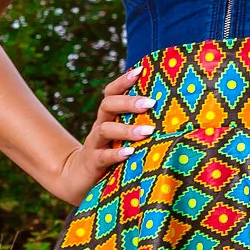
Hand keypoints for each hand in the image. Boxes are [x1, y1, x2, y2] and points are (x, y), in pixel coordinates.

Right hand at [54, 67, 153, 204]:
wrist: (79, 179)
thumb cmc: (110, 155)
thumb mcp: (122, 138)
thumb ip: (137, 125)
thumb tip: (170, 112)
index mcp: (108, 118)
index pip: (111, 93)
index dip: (123, 81)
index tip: (141, 70)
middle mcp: (100, 127)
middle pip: (108, 106)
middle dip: (128, 102)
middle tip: (150, 102)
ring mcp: (95, 145)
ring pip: (105, 130)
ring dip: (127, 129)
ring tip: (147, 131)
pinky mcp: (93, 163)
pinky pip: (103, 156)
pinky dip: (116, 154)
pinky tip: (130, 153)